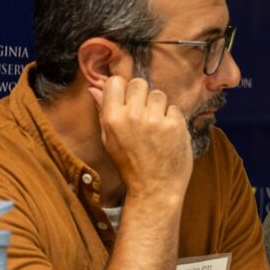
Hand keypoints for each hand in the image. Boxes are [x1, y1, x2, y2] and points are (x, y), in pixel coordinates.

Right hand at [89, 76, 192, 203]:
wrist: (155, 187)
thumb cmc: (130, 165)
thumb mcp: (109, 140)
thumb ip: (104, 111)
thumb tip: (94, 88)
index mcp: (112, 118)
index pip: (116, 81)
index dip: (123, 88)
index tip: (128, 100)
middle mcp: (132, 116)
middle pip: (139, 83)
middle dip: (142, 95)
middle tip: (144, 114)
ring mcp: (155, 120)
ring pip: (159, 94)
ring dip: (159, 107)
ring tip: (156, 127)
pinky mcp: (175, 125)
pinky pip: (174, 108)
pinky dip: (173, 119)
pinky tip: (168, 135)